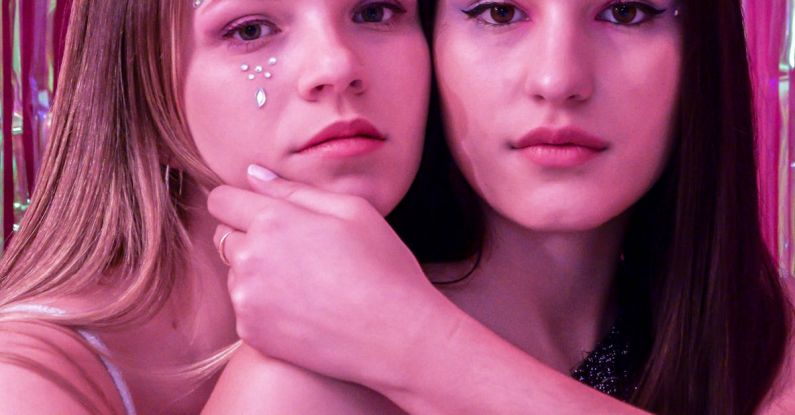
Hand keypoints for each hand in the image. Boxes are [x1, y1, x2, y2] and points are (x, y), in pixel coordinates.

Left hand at [207, 165, 455, 388]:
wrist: (396, 337)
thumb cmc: (383, 267)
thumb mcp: (352, 210)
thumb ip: (295, 190)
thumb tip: (254, 175)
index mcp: (272, 221)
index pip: (221, 200)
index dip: (239, 201)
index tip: (261, 211)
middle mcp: (250, 259)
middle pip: (224, 236)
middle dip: (249, 236)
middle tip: (296, 250)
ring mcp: (247, 300)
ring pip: (234, 273)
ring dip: (256, 272)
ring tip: (305, 282)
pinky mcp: (252, 332)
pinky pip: (245, 308)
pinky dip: (265, 306)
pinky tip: (303, 309)